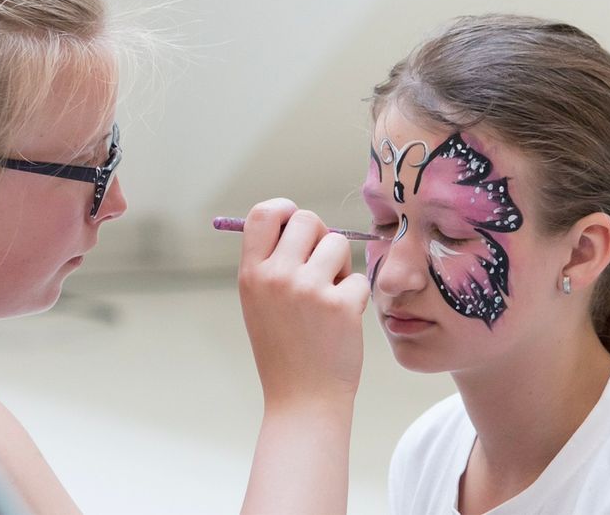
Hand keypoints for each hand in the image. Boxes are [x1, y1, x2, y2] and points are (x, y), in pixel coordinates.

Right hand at [238, 198, 368, 409]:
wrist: (303, 400)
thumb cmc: (285, 350)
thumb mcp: (260, 303)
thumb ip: (272, 263)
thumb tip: (297, 220)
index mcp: (251, 274)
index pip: (264, 213)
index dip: (284, 209)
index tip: (295, 221)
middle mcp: (276, 276)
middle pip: (307, 219)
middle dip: (320, 236)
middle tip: (321, 266)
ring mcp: (309, 289)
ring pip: (338, 243)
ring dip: (340, 266)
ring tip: (329, 296)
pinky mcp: (341, 305)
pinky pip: (358, 278)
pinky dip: (355, 297)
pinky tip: (341, 322)